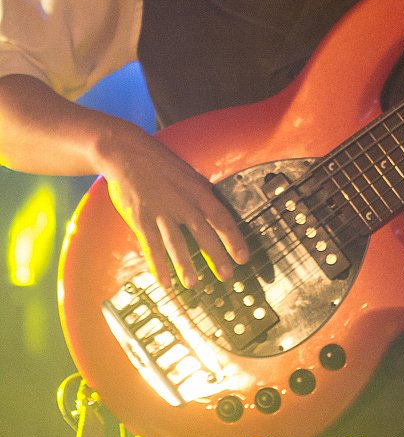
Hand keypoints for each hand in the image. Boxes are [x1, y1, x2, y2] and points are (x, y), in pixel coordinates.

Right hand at [95, 120, 248, 290]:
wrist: (127, 152)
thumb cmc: (159, 163)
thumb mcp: (188, 173)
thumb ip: (201, 193)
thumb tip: (217, 212)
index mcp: (197, 190)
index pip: (221, 218)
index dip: (234, 239)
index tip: (243, 257)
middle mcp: (182, 202)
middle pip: (203, 232)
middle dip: (216, 256)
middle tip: (226, 275)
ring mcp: (161, 211)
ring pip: (176, 242)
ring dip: (185, 265)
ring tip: (194, 284)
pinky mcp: (141, 218)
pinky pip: (151, 246)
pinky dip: (158, 266)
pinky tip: (165, 283)